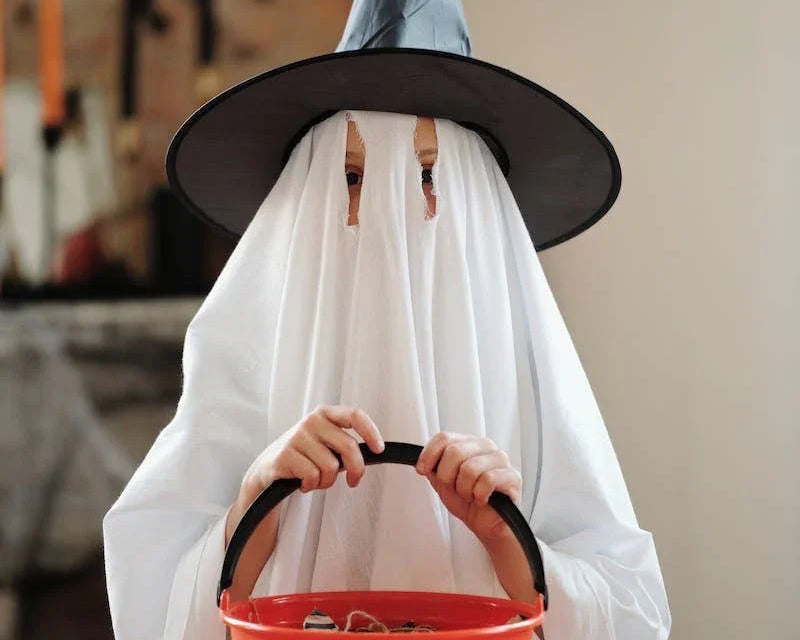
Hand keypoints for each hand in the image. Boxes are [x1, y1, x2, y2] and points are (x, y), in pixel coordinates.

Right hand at [227, 405, 383, 541]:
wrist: (267, 468)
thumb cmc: (304, 456)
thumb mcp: (325, 442)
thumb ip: (345, 444)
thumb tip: (373, 454)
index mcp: (325, 414)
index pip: (354, 415)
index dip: (370, 431)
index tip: (379, 449)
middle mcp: (312, 421)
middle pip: (349, 446)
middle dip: (356, 469)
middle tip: (354, 480)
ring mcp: (297, 436)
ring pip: (331, 466)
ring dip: (327, 481)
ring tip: (316, 479)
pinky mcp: (286, 455)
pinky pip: (313, 476)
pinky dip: (312, 486)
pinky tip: (303, 483)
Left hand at [416, 433, 520, 543]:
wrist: (486, 525)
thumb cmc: (467, 501)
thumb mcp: (443, 483)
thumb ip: (433, 469)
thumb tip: (421, 461)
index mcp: (467, 443)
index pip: (444, 437)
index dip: (429, 454)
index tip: (422, 470)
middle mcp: (484, 446)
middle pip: (454, 451)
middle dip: (447, 477)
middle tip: (454, 489)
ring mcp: (500, 459)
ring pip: (470, 468)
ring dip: (464, 490)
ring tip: (469, 496)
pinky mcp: (512, 476)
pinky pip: (488, 480)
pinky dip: (479, 495)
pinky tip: (481, 500)